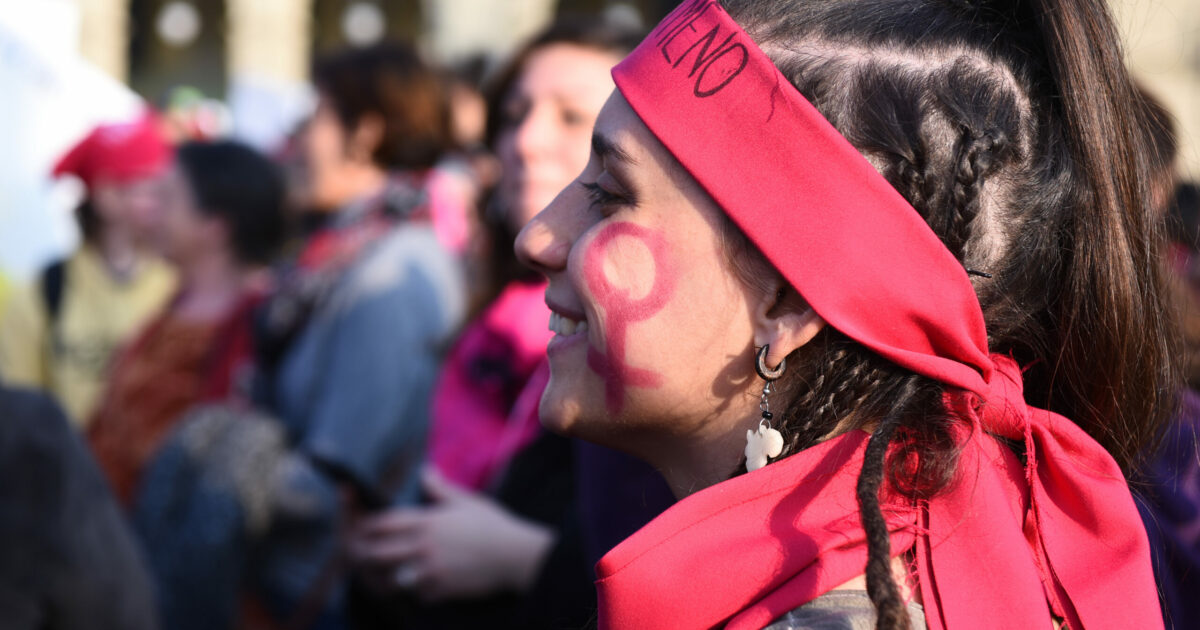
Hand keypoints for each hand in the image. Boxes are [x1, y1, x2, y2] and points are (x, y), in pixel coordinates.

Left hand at [345, 468, 554, 602]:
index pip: (384, 523)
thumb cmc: (492, 525)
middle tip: (366, 554)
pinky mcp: (441, 588)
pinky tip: (417, 587)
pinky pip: (416, 594)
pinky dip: (414, 592)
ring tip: (384, 574)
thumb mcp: (466, 501)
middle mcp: (424, 546)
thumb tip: (425, 471)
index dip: (368, 526)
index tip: (364, 529)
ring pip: (391, 578)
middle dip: (367, 553)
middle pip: (378, 553)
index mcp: (427, 522)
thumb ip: (440, 488)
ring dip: (386, 576)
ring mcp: (430, 569)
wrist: (514, 555)